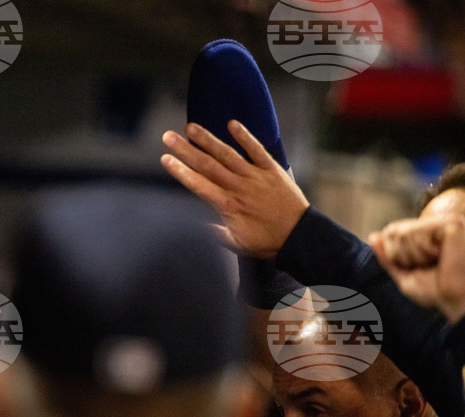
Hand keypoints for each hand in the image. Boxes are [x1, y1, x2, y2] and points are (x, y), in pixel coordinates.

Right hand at [161, 120, 309, 259]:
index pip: (198, 184)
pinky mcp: (272, 169)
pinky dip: (245, 137)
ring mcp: (254, 176)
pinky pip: (257, 150)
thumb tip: (194, 225)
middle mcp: (238, 187)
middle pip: (207, 165)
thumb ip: (215, 232)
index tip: (165, 159)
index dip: (180, 171)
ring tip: (191, 127)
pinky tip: (232, 124)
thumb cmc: (267, 242)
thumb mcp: (237, 244)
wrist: (299, 236)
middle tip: (168, 136)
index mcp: (227, 205)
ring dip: (208, 139)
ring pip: (227, 154)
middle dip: (185, 150)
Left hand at [369, 216, 464, 324]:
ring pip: (403, 233)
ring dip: (414, 255)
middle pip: (393, 231)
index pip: (390, 233)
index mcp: (426, 236)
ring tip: (436, 261)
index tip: (415, 267)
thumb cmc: (438, 290)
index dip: (393, 254)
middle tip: (426, 265)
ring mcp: (443, 223)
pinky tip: (442, 255)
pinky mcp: (450, 223)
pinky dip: (423, 250)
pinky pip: (417, 233)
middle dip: (401, 255)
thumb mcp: (404, 274)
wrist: (458, 300)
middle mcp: (435, 226)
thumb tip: (373, 236)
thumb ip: (387, 257)